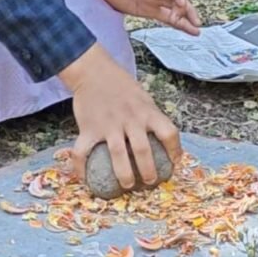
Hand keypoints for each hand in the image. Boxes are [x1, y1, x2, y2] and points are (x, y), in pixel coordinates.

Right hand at [60, 43, 181, 190]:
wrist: (94, 71)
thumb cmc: (121, 85)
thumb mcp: (143, 97)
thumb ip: (151, 117)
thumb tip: (164, 140)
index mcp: (147, 111)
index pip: (169, 132)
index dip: (176, 150)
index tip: (175, 163)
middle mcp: (130, 119)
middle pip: (143, 150)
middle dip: (148, 171)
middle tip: (150, 182)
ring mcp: (108, 124)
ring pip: (117, 155)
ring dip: (124, 174)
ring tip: (127, 185)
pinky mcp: (89, 128)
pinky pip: (83, 152)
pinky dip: (82, 168)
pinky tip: (85, 180)